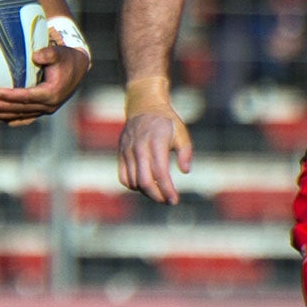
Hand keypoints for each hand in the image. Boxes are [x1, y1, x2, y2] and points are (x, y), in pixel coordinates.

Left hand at [0, 41, 90, 125]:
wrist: (77, 69)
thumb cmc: (66, 59)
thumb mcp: (60, 53)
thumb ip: (49, 53)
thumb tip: (35, 55)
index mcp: (52, 93)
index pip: (27, 97)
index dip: (11, 96)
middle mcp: (48, 106)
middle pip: (20, 109)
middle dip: (1, 107)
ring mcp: (45, 110)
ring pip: (20, 115)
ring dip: (2, 114)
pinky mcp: (42, 110)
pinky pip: (24, 117)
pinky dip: (10, 118)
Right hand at [117, 78, 193, 204]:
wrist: (143, 106)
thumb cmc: (166, 122)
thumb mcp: (181, 132)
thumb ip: (185, 152)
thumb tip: (184, 171)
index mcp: (156, 142)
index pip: (160, 173)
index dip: (167, 190)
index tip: (174, 200)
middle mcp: (139, 147)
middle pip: (144, 181)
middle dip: (157, 196)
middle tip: (167, 200)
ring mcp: (127, 150)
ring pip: (133, 181)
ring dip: (146, 192)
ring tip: (158, 192)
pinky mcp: (120, 153)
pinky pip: (123, 177)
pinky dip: (133, 185)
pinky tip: (144, 184)